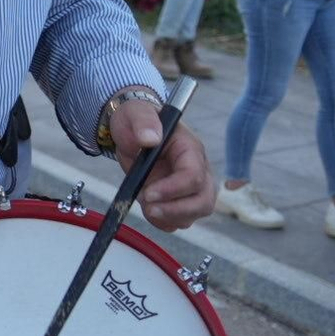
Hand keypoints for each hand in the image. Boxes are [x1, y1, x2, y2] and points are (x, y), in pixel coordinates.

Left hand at [108, 103, 214, 230]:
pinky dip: (166, 222)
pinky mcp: (180, 199)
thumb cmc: (136, 120)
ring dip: (170, 217)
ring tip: (145, 206)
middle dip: (176, 210)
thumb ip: (143, 121)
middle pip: (204, 201)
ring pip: (196, 213)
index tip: (147, 192)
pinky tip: (149, 211)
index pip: (193, 176)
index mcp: (190, 148)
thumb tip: (150, 138)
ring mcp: (191, 187)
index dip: (172, 189)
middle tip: (149, 208)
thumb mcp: (135, 113)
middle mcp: (198, 169)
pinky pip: (182, 219)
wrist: (131, 131)